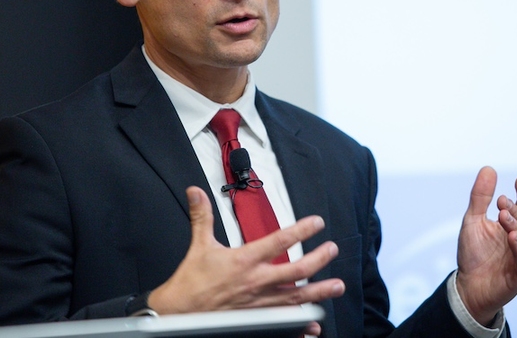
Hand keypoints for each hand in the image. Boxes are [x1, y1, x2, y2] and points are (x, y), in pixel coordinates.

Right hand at [148, 186, 344, 333]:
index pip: (279, 241)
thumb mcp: (199, 245)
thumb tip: (196, 192)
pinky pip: (284, 323)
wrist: (178, 315)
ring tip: (338, 286)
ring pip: (296, 297)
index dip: (301, 231)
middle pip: (296, 270)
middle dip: (318, 259)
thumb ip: (202, 216)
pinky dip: (301, 325)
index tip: (317, 223)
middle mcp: (255, 282)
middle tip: (332, 250)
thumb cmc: (190, 282)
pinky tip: (315, 324)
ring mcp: (259, 303)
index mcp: (244, 261)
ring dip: (319, 292)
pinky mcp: (257, 320)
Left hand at [455, 167, 516, 325]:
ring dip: (516, 226)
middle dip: (515, 210)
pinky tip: (512, 237)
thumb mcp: (473, 220)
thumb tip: (489, 168)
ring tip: (502, 216)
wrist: (468, 286)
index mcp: (515, 226)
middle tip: (500, 201)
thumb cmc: (474, 253)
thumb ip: (480, 197)